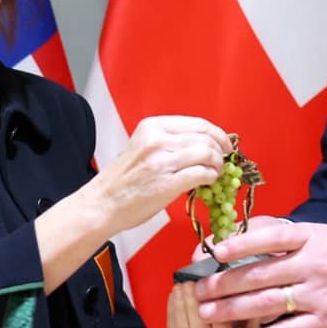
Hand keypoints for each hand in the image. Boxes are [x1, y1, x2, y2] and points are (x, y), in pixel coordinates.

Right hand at [81, 116, 227, 239]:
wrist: (102, 204)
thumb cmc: (122, 180)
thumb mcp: (142, 147)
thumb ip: (169, 141)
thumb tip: (203, 144)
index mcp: (152, 127)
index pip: (198, 123)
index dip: (218, 134)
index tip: (225, 143)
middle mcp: (157, 140)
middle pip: (206, 138)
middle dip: (220, 150)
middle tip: (223, 160)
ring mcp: (162, 162)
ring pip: (207, 154)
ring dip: (217, 165)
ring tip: (215, 173)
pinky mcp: (167, 184)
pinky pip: (202, 174)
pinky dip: (210, 177)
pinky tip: (207, 182)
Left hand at [193, 219, 326, 327]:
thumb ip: (290, 235)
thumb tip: (248, 230)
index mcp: (313, 238)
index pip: (272, 236)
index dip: (241, 243)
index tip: (214, 251)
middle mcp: (313, 264)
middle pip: (261, 273)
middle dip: (224, 282)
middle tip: (197, 289)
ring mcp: (319, 295)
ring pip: (267, 302)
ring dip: (232, 310)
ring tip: (206, 314)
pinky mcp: (326, 322)